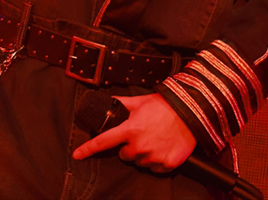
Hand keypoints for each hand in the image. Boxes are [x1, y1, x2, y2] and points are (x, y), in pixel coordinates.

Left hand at [72, 93, 196, 172]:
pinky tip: (163, 146)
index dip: (88, 149)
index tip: (77, 155)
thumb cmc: (164, 105)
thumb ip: (122, 103)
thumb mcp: (140, 101)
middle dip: (129, 146)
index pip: (103, 141)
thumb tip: (110, 100)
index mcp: (130, 129)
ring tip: (155, 138)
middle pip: (124, 154)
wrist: (190, 112)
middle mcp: (139, 146)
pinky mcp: (166, 165)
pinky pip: (155, 168)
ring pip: (140, 162)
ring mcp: (153, 157)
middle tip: (141, 134)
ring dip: (144, 153)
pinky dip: (157, 160)